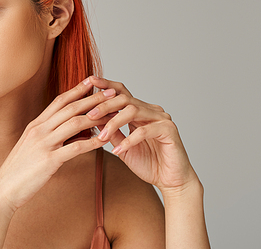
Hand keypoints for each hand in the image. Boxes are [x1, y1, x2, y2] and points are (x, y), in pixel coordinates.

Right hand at [0, 77, 113, 212]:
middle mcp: (39, 130)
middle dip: (92, 99)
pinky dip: (92, 143)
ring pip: (75, 123)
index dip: (77, 90)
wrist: (3, 189)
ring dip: (97, 117)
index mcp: (35, 125)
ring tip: (113, 114)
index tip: (92, 81)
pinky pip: (75, 148)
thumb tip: (74, 131)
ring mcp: (44, 144)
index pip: (59, 101)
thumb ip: (51, 136)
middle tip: (110, 92)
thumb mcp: (33, 146)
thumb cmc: (20, 170)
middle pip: (70, 108)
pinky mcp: (49, 161)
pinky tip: (105, 140)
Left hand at [86, 77, 198, 193]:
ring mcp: (161, 119)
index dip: (106, 85)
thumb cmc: (149, 163)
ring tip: (102, 136)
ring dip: (114, 122)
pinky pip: (144, 130)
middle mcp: (151, 111)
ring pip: (133, 110)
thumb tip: (92, 119)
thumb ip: (111, 131)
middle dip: (105, 105)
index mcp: (140, 111)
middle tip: (90, 115)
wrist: (171, 180)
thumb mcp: (122, 146)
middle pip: (125, 98)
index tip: (90, 80)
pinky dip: (129, 140)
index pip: (122, 92)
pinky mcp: (169, 130)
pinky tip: (118, 150)